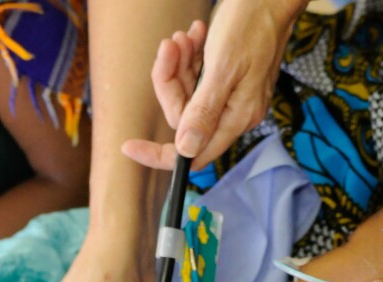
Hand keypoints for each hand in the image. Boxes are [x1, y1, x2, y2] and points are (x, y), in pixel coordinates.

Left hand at [122, 0, 306, 169]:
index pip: (193, 153)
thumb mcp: (224, 68)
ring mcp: (230, 96)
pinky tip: (195, 36)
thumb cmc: (252, 26)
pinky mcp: (226, 79)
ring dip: (179, 64)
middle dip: (170, 83)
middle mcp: (233, 112)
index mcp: (236, 117)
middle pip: (182, 116)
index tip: (130, 147)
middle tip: (170, 48)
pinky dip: (189, 58)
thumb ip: (204, 112)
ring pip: (186, 94)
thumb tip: (186, 151)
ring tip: (185, 37)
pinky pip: (196, 78)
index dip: (160, 154)